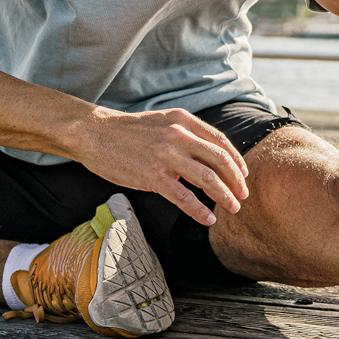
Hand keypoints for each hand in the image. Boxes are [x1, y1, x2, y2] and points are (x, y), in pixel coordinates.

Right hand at [67, 106, 249, 225]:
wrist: (94, 132)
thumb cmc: (129, 132)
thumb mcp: (163, 123)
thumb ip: (186, 137)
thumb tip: (206, 162)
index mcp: (184, 120)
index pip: (220, 141)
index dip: (236, 159)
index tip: (244, 174)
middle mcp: (179, 135)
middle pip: (220, 160)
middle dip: (236, 180)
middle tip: (243, 195)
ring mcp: (166, 155)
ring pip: (207, 179)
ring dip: (224, 196)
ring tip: (233, 209)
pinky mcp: (152, 175)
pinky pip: (183, 196)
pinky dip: (199, 210)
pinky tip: (208, 218)